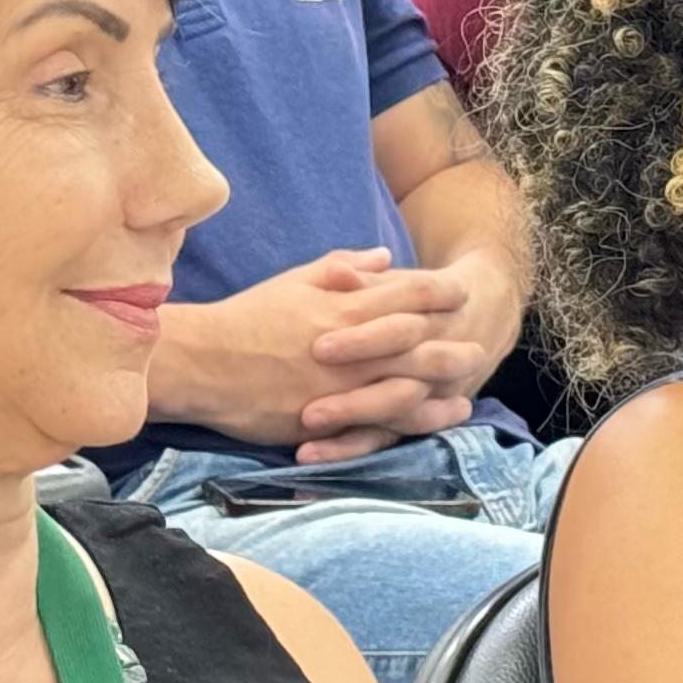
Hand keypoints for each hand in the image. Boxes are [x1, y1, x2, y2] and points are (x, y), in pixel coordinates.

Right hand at [155, 248, 500, 456]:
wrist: (201, 362)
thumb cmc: (246, 317)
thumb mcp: (294, 280)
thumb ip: (342, 267)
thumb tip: (383, 257)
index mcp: (342, 308)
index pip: (404, 296)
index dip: (437, 293)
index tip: (460, 291)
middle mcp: (348, 348)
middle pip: (416, 346)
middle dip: (451, 346)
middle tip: (480, 348)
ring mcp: (338, 386)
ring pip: (404, 389)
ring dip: (439, 391)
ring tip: (466, 394)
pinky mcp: (323, 419)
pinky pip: (373, 425)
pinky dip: (402, 425)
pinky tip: (423, 425)